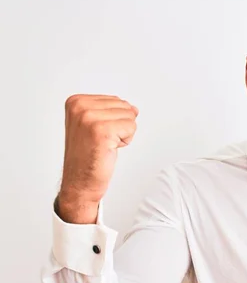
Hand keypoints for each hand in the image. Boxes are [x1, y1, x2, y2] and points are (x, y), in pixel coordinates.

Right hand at [58, 94, 137, 222]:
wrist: (79, 182)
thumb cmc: (87, 156)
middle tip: (102, 141)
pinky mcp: (102, 131)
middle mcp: (80, 107)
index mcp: (75, 102)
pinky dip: (125, 141)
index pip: (116, 100)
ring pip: (129, 116)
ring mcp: (89, 118)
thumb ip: (112, 112)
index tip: (97, 134)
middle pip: (124, 106)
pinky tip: (109, 148)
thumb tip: (134, 108)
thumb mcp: (94, 125)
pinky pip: (131, 127)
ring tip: (104, 145)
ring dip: (122, 134)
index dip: (113, 120)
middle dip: (120, 126)